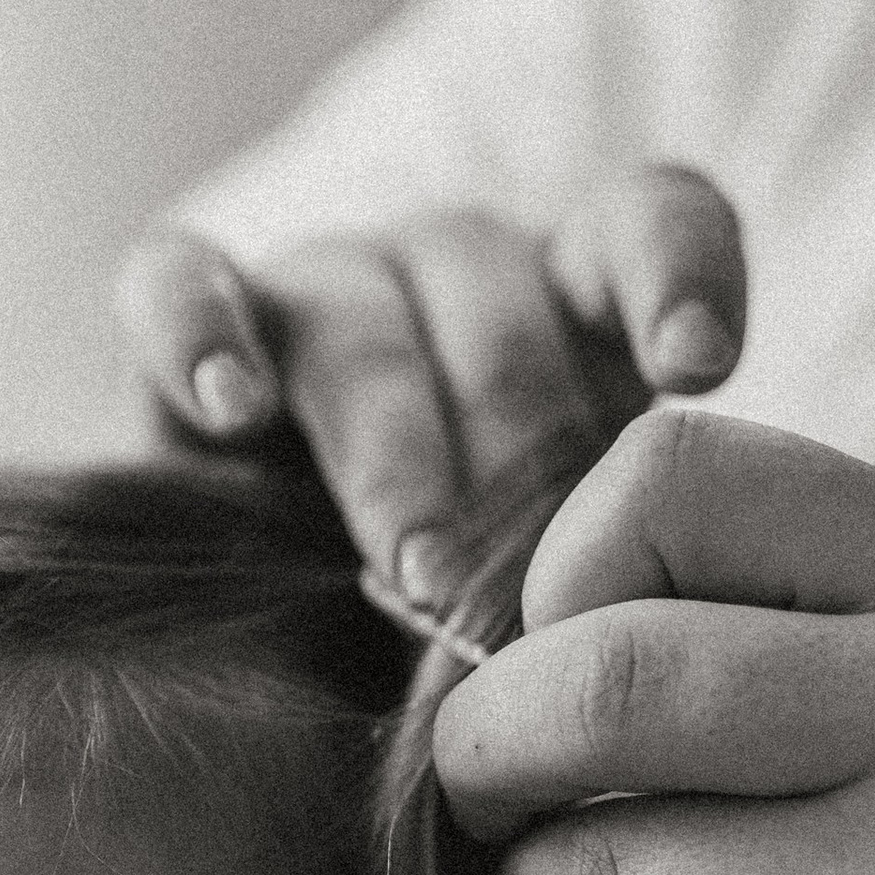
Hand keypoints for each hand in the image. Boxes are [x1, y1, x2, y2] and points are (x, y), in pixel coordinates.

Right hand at [117, 166, 746, 601]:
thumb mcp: (568, 592)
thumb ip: (619, 570)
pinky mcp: (188, 317)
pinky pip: (177, 282)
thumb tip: (652, 639)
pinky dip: (202, 333)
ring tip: (416, 566)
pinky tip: (233, 406)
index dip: (676, 279)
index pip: (645, 226)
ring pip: (359, 316)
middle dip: (519, 444)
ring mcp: (321, 284)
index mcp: (573, 302)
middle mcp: (453, 273)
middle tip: (532, 580)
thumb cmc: (468, 621)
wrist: (279, 647)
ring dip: (394, 446)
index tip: (697, 369)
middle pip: (500, 306)